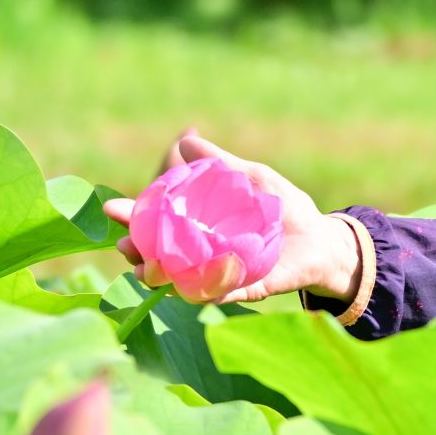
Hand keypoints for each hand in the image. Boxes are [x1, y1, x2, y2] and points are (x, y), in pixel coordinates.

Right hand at [101, 130, 363, 305]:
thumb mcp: (252, 178)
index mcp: (200, 227)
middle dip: (137, 251)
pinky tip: (187, 287)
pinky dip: (205, 291)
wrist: (323, 239)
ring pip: (182, 281)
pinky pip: (222, 294)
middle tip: (123, 243)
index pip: (159, 224)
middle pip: (160, 256)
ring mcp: (222, 274)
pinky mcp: (247, 289)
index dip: (134, 217)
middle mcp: (204, 254)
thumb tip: (184, 141)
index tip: (111, 208)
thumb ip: (220, 163)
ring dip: (161, 277)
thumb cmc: (285, 209)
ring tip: (145, 269)